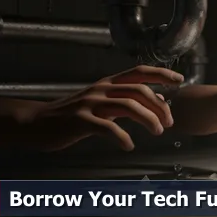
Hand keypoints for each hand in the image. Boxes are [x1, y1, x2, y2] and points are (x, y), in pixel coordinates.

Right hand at [21, 66, 179, 151]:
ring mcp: (90, 104)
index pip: (139, 72)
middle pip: (139, 90)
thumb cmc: (72, 115)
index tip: (179, 80)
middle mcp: (101, 89)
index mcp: (108, 83)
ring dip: (148, 119)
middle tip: (169, 122)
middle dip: (159, 106)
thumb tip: (153, 104)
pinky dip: (122, 137)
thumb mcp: (100, 103)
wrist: (37, 123)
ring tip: (158, 132)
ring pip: (128, 105)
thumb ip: (124, 101)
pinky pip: (107, 127)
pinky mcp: (80, 120)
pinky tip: (129, 145)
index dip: (161, 74)